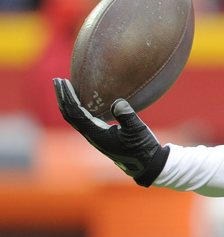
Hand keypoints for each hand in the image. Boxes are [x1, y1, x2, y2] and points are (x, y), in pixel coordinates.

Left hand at [53, 78, 168, 186]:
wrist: (145, 164)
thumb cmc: (142, 147)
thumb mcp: (137, 130)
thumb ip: (127, 116)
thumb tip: (117, 101)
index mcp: (95, 133)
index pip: (75, 113)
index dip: (67, 97)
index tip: (62, 82)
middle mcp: (91, 135)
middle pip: (69, 115)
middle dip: (62, 97)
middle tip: (57, 81)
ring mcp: (95, 136)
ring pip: (74, 118)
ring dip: (68, 103)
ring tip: (65, 88)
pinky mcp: (101, 136)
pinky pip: (83, 120)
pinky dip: (78, 108)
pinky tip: (83, 101)